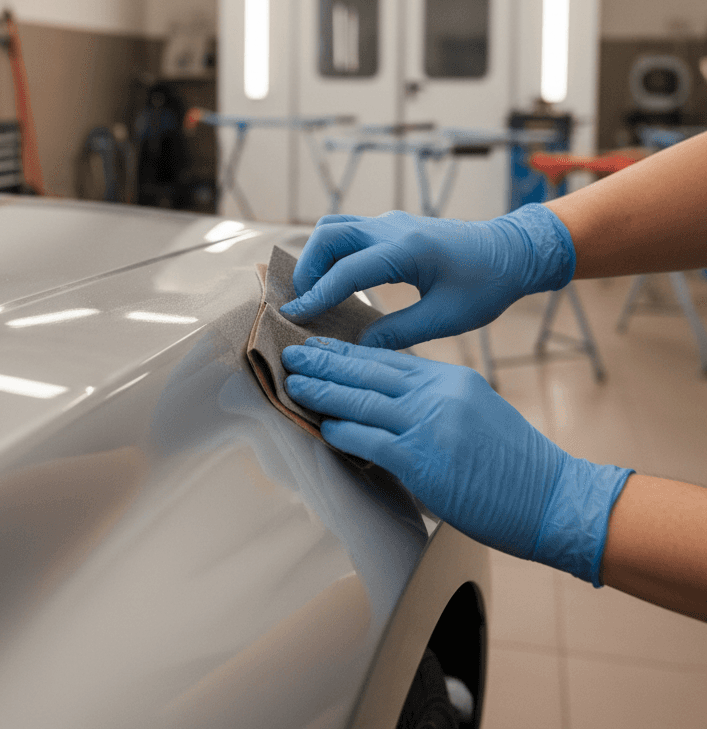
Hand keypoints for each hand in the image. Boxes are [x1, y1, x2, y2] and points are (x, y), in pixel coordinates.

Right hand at [279, 204, 575, 350]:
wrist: (512, 251)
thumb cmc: (487, 286)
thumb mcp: (447, 319)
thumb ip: (400, 333)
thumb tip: (358, 349)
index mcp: (407, 250)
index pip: (346, 271)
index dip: (317, 295)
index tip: (294, 317)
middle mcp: (392, 229)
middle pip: (328, 235)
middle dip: (306, 268)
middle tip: (299, 303)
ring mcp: (390, 222)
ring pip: (334, 227)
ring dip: (316, 256)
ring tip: (311, 292)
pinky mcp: (391, 226)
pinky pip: (348, 230)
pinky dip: (331, 251)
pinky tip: (333, 279)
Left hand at [282, 338, 632, 583]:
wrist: (554, 498)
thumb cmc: (514, 465)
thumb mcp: (474, 412)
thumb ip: (432, 403)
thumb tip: (385, 406)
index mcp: (449, 379)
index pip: (386, 358)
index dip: (346, 352)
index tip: (318, 346)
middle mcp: (437, 394)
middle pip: (367, 371)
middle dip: (324, 363)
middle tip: (291, 354)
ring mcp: (429, 425)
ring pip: (362, 400)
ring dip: (322, 392)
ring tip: (294, 384)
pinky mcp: (423, 460)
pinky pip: (370, 440)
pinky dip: (342, 433)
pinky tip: (323, 427)